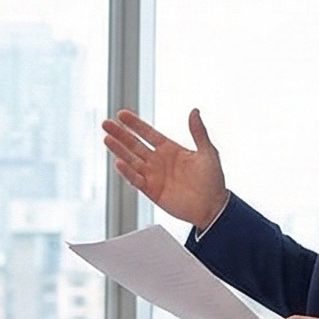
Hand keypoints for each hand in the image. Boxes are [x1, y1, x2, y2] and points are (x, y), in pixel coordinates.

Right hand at [100, 108, 228, 230]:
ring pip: (131, 160)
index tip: (121, 114)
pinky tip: (119, 162)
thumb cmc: (213, 181)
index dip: (135, 124)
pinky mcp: (151, 191)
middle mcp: (159, 161)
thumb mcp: (208, 152)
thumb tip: (194, 111)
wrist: (212, 207)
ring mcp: (153, 176)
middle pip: (134, 145)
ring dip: (118, 150)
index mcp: (170, 149)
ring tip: (107, 139)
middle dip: (120, 134)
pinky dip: (127, 172)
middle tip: (106, 124)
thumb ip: (198, 132)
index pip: (148, 133)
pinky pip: (136, 179)